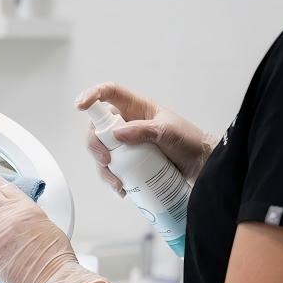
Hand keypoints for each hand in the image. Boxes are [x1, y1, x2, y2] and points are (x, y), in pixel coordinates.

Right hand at [75, 82, 218, 195]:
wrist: (201, 165)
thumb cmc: (189, 141)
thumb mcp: (167, 132)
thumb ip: (142, 130)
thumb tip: (116, 134)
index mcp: (136, 108)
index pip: (109, 94)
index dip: (92, 96)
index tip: (80, 106)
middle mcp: (127, 124)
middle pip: (97, 129)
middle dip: (95, 146)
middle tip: (105, 161)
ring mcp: (126, 144)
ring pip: (101, 152)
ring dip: (103, 169)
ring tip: (117, 183)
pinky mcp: (129, 162)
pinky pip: (112, 169)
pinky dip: (112, 180)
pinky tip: (121, 189)